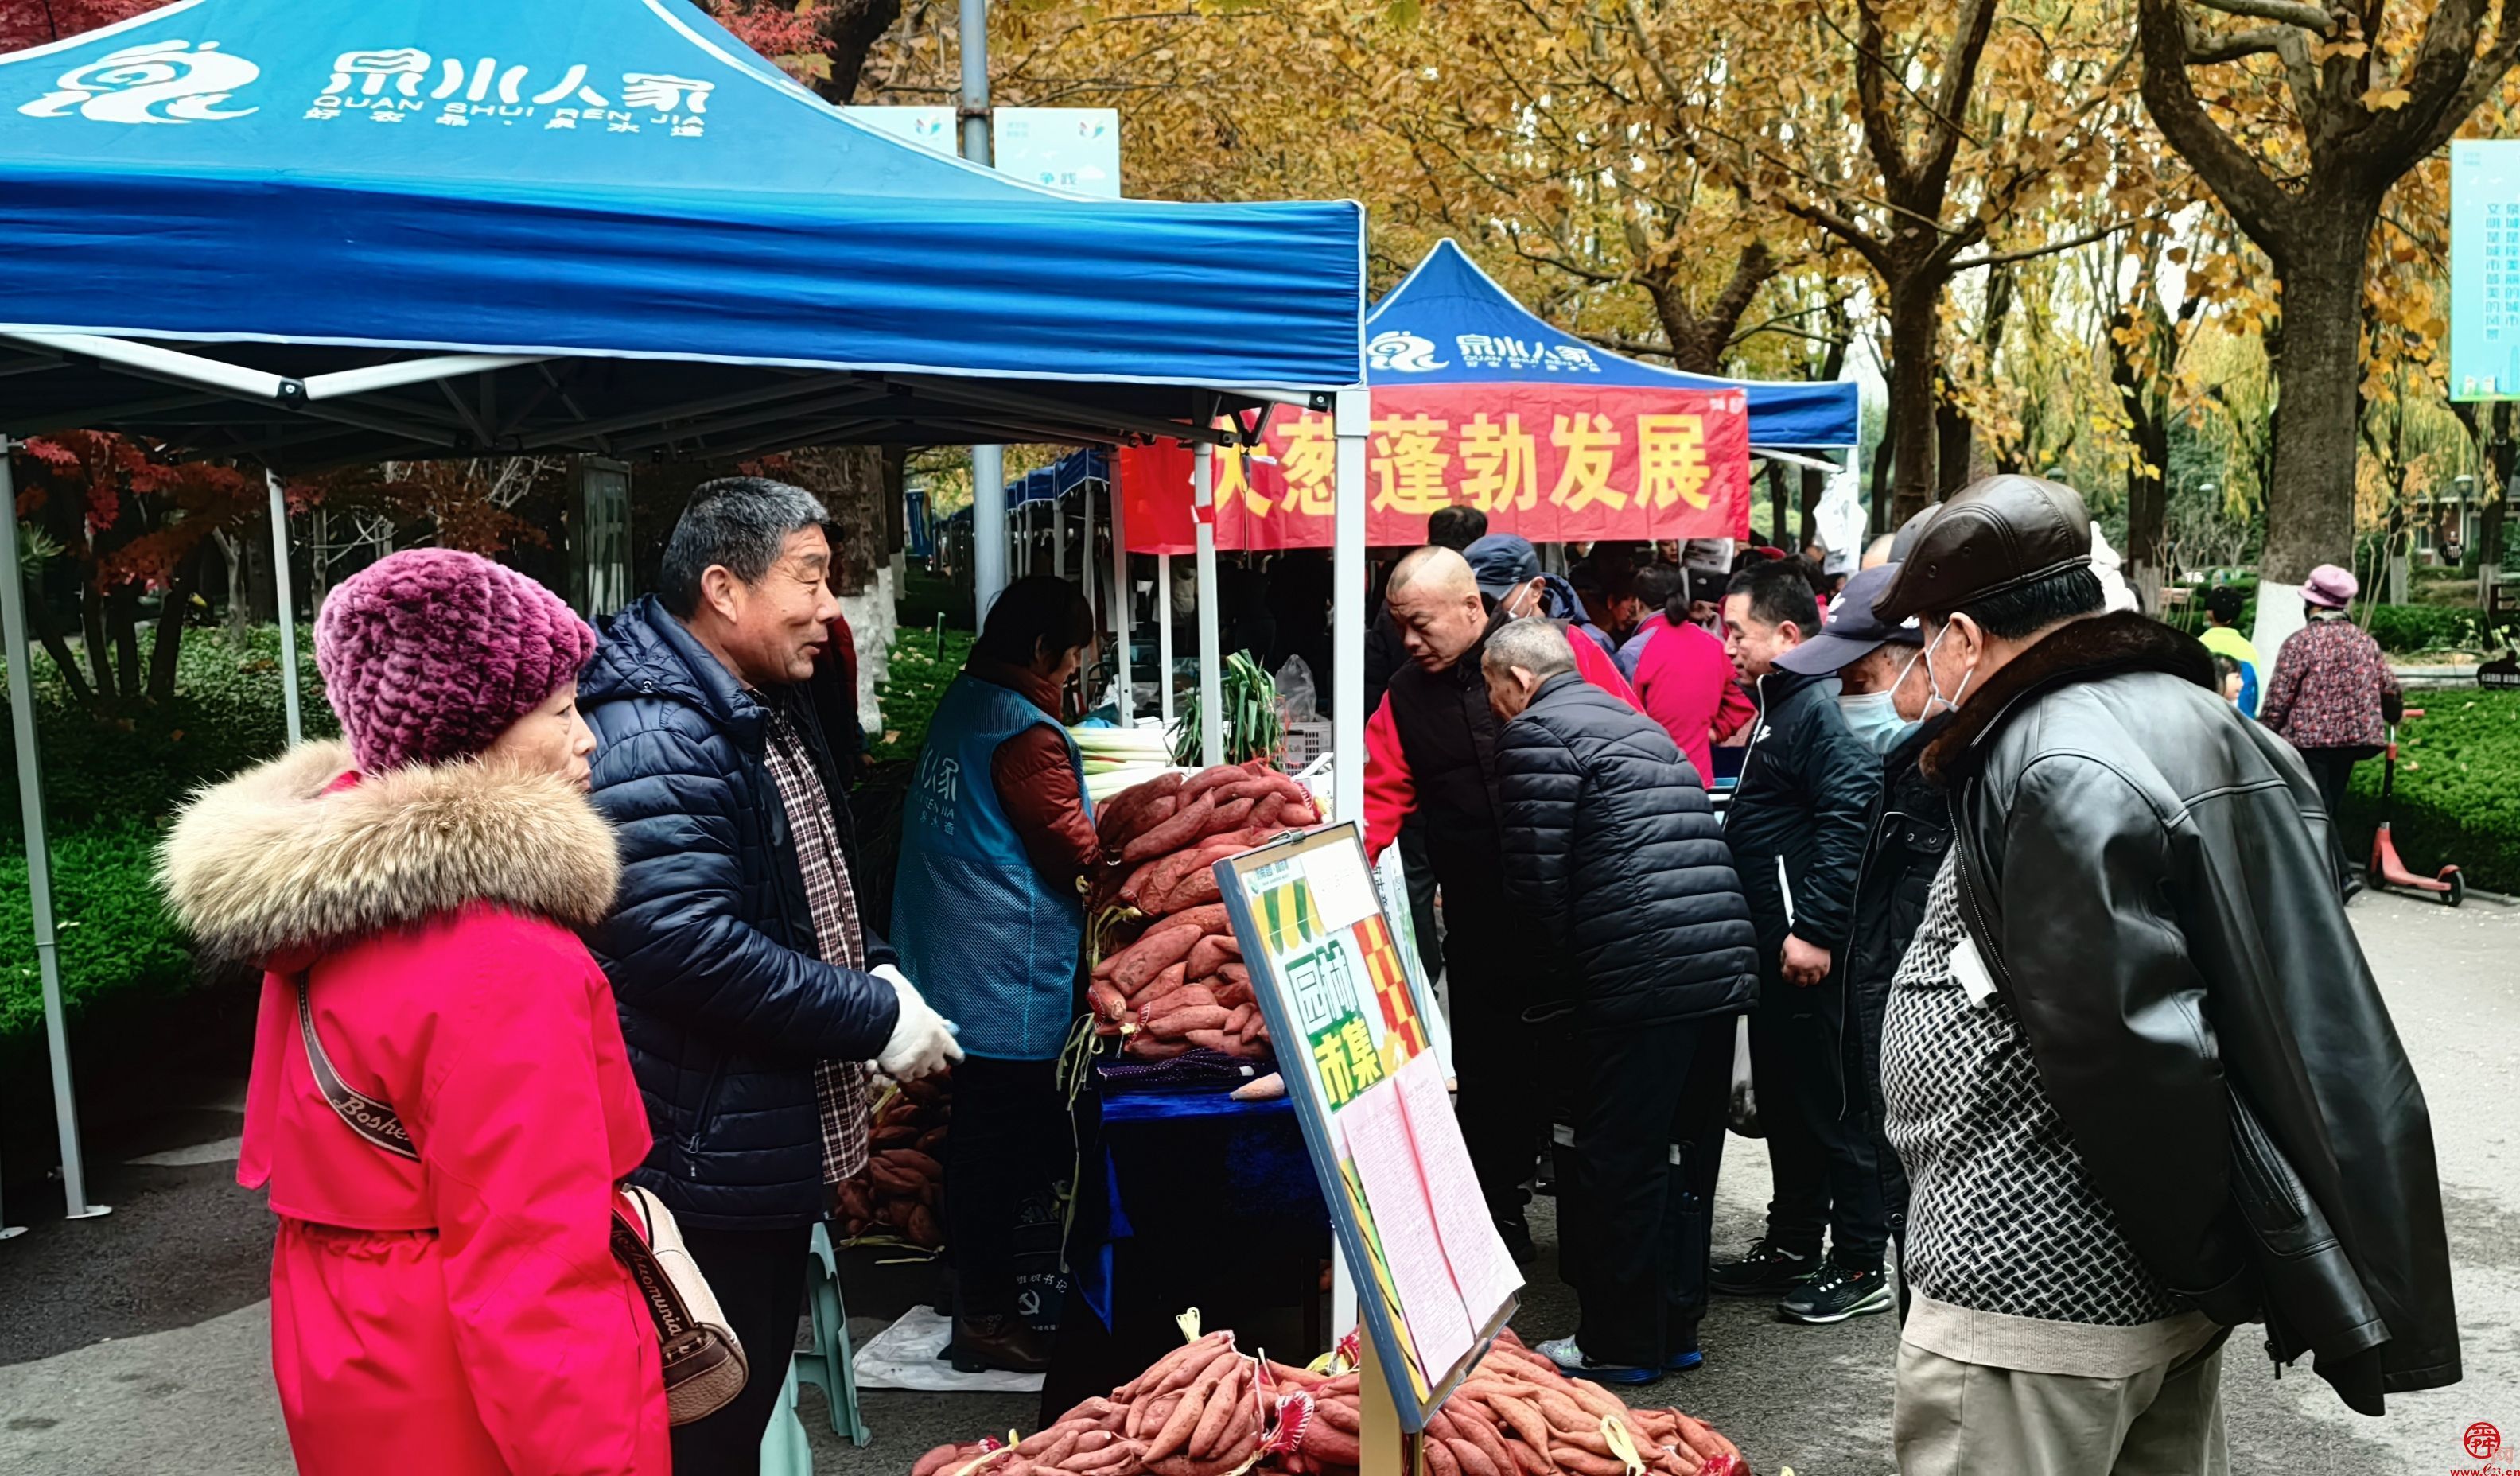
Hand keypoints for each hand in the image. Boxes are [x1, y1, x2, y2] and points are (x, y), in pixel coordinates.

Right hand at [873, 964, 963, 1079]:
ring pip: (922, 1073)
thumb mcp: (924, 1012)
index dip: (955, 1055)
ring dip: (917, 1067)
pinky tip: (896, 1065)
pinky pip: (906, 1077)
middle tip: (924, 1055)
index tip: (954, 1057)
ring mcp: (918, 1064)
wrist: (883, 1021)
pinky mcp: (902, 1071)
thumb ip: (934, 1022)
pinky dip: (902, 1073)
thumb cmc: (903, 1009)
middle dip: (933, 1062)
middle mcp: (932, 1054)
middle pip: (939, 1066)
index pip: (956, 1053)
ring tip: (907, 1058)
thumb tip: (941, 1023)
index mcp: (941, 1038)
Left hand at [1780, 935, 1831, 987]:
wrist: (1814, 931)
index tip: (1789, 975)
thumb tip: (1783, 967)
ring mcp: (1815, 968)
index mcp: (1792, 964)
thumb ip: (1783, 959)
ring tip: (1808, 973)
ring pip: (1812, 982)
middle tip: (1798, 976)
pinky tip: (1816, 969)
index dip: (1787, 977)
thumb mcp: (1785, 947)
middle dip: (1798, 980)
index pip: (1787, 978)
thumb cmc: (1799, 937)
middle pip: (1800, 983)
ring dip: (1809, 978)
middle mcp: (1803, 969)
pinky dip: (1819, 974)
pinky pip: (1823, 975)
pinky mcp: (1825, 966)